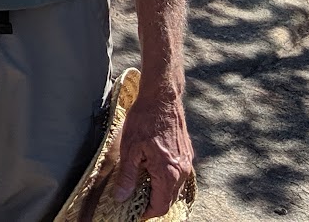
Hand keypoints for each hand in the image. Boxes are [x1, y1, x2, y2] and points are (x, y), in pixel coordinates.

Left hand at [114, 83, 193, 219]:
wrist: (162, 98)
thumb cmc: (144, 120)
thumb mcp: (129, 148)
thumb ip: (127, 176)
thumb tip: (121, 197)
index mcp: (168, 173)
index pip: (161, 206)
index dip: (146, 213)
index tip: (134, 212)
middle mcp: (182, 171)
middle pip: (170, 200)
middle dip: (153, 204)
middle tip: (136, 200)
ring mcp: (186, 162)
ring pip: (175, 188)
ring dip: (161, 191)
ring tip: (142, 186)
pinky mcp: (186, 153)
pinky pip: (179, 175)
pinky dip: (167, 179)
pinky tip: (153, 170)